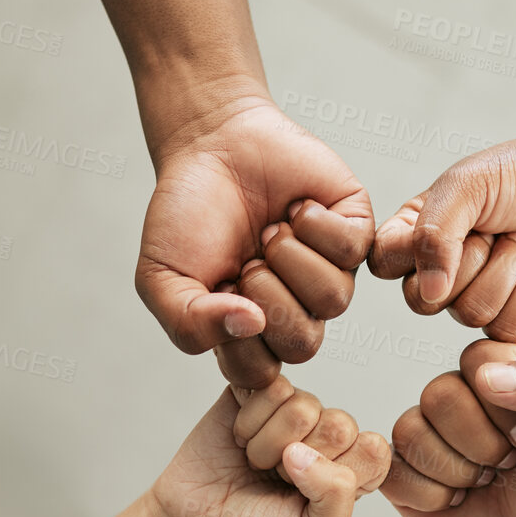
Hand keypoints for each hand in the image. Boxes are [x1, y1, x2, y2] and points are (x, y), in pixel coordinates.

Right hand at [137, 97, 374, 387]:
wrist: (211, 143)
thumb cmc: (187, 213)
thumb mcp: (161, 277)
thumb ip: (189, 323)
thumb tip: (249, 326)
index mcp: (251, 330)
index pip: (259, 373)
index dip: (237, 337)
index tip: (217, 289)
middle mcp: (295, 308)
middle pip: (303, 343)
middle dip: (268, 297)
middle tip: (246, 259)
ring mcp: (328, 272)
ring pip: (333, 300)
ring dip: (292, 259)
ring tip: (270, 230)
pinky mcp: (353, 231)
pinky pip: (353, 251)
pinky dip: (316, 226)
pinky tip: (296, 209)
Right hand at [146, 376, 390, 516]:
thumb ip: (337, 500)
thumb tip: (308, 453)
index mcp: (350, 474)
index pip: (374, 451)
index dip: (338, 473)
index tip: (306, 497)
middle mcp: (326, 440)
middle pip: (341, 424)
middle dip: (298, 461)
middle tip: (275, 479)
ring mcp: (293, 414)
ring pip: (304, 405)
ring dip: (269, 444)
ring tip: (256, 462)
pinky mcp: (259, 394)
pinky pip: (271, 387)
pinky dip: (250, 421)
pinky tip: (240, 440)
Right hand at [368, 127, 515, 341]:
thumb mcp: (466, 186)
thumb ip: (433, 235)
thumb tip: (430, 293)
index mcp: (417, 233)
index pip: (384, 264)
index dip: (411, 254)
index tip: (449, 225)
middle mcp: (441, 270)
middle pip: (423, 301)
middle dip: (468, 261)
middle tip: (493, 230)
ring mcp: (476, 296)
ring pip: (468, 315)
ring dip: (503, 272)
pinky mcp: (513, 317)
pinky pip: (503, 330)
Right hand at [381, 339, 515, 516]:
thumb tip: (486, 375)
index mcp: (499, 374)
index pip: (477, 359)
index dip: (505, 405)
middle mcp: (457, 396)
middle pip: (438, 395)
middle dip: (481, 444)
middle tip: (506, 464)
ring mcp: (426, 435)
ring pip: (411, 433)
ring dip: (456, 472)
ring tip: (482, 482)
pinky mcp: (404, 474)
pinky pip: (393, 471)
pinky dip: (431, 497)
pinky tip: (457, 502)